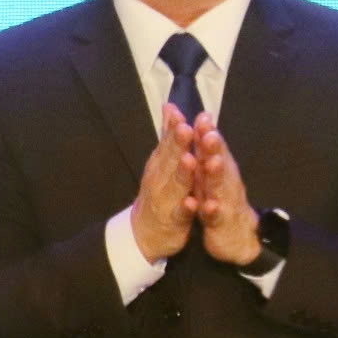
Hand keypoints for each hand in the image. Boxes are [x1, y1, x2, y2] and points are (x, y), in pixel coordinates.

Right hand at [130, 103, 200, 261]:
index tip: (180, 115)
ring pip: (175, 184)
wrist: (144, 231)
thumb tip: (170, 106)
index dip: (173, 129)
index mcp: (160, 163)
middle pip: (169, 159)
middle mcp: (160, 178)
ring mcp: (165, 199)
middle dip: (177, 145)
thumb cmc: (158, 190)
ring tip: (189, 160)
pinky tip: (192, 202)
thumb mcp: (162, 161)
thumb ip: (167, 136)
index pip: (167, 142)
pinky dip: (185, 208)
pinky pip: (179, 213)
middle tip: (185, 129)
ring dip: (182, 173)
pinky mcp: (173, 220)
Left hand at [190, 111, 262, 265]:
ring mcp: (224, 200)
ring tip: (211, 162)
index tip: (202, 115)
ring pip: (220, 186)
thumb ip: (206, 145)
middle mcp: (224, 180)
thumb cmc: (220, 196)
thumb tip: (203, 116)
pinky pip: (215, 215)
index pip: (213, 146)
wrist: (237, 234)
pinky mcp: (220, 221)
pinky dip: (212, 210)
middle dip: (214, 147)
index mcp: (218, 167)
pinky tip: (207, 206)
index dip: (208, 131)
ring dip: (216, 174)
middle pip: (219, 161)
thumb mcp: (211, 170)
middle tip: (209, 132)